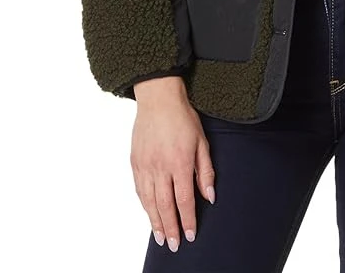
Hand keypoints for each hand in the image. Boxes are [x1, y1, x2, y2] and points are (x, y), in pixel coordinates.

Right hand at [131, 78, 215, 252]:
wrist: (158, 100)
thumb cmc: (183, 118)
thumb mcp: (202, 142)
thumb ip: (205, 171)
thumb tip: (209, 196)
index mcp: (180, 163)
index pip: (184, 200)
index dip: (188, 220)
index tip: (191, 234)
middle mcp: (161, 168)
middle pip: (165, 206)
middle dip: (171, 228)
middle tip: (175, 245)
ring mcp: (145, 166)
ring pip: (150, 202)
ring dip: (156, 222)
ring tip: (161, 238)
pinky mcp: (135, 162)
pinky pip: (140, 190)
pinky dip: (145, 206)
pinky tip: (149, 214)